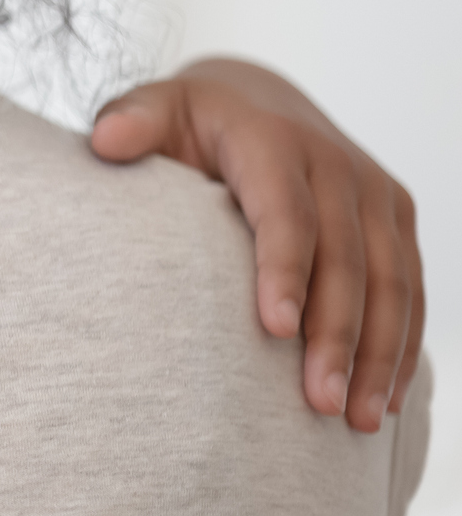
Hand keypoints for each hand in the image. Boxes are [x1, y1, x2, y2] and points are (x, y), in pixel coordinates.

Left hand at [91, 58, 421, 432]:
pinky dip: (402, 344)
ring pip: (392, 282)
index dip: (284, 270)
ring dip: (380, 353)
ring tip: (358, 419)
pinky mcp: (397, 220)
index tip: (275, 330)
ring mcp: (376, 193)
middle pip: (347, 259)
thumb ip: (131, 123)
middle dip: (337, 335)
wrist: (257, 96)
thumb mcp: (157, 108)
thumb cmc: (192, 120)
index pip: (285, 212)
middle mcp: (337, 165)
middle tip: (321, 403)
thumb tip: (104, 140)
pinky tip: (384, 398)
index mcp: (275, 140)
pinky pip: (411, 289)